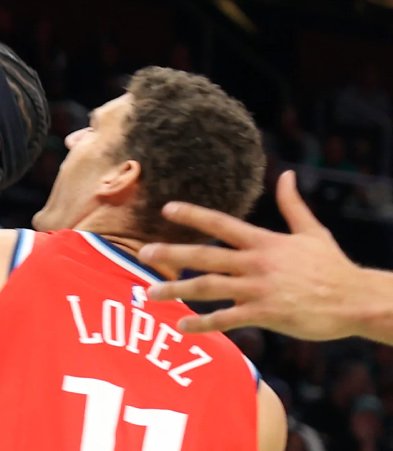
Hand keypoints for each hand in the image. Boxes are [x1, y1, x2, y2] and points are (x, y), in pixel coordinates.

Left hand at [142, 170, 367, 338]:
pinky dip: (204, 323)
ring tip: (150, 294)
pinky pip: (227, 319)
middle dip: (172, 254)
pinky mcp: (265, 313)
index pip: (221, 223)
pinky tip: (183, 325)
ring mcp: (259, 289)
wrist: (356, 300)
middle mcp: (256, 263)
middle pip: (205, 256)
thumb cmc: (333, 267)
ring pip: (209, 288)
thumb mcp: (312, 232)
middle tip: (143, 254)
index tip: (167, 209)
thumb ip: (292, 204)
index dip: (193, 215)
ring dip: (177, 291)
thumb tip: (287, 174)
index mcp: (264, 241)